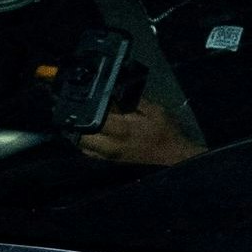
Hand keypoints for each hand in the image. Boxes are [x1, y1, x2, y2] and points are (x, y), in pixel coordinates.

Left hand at [78, 94, 201, 166]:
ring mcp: (108, 155)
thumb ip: (132, 101)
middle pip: (80, 135)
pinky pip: (88, 152)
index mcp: (122, 130)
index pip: (92, 119)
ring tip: (86, 119)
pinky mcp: (109, 160)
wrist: (173, 155)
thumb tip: (114, 92)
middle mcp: (110, 145)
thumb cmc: (165, 131)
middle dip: (79, 121)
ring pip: (81, 145)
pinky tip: (92, 132)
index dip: (86, 108)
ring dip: (80, 132)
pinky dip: (85, 141)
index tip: (87, 96)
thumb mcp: (154, 110)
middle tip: (83, 108)